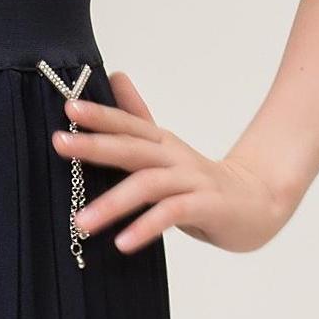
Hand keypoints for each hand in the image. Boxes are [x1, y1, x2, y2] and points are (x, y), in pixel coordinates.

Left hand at [53, 69, 296, 253]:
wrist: (260, 202)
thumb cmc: (201, 181)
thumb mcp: (165, 149)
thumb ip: (136, 118)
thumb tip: (114, 75)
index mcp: (161, 142)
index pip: (127, 124)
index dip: (99, 114)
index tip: (68, 108)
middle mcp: (174, 157)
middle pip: (132, 146)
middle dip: (94, 144)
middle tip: (58, 143)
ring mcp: (192, 180)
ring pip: (149, 184)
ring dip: (113, 203)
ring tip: (81, 222)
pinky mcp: (208, 206)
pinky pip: (173, 214)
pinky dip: (146, 227)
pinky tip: (122, 243)